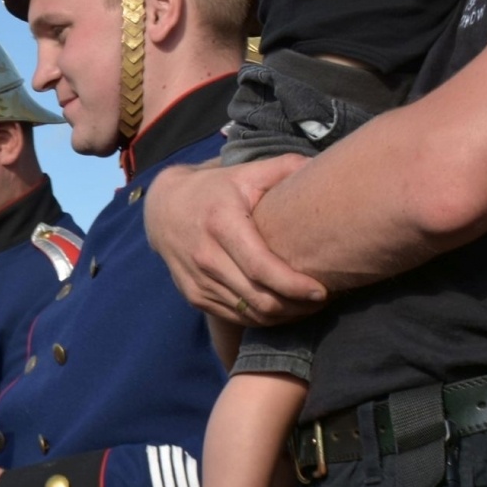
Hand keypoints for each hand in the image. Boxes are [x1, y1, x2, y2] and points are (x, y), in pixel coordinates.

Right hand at [144, 156, 326, 325]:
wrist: (163, 209)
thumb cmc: (214, 189)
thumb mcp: (246, 172)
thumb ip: (286, 167)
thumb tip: (323, 167)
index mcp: (221, 224)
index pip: (261, 267)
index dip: (293, 285)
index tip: (321, 290)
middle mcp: (205, 256)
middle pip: (257, 297)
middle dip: (295, 306)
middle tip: (322, 300)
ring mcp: (196, 280)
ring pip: (247, 313)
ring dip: (281, 316)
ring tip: (306, 307)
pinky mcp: (193, 295)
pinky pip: (233, 317)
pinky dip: (260, 319)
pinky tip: (280, 310)